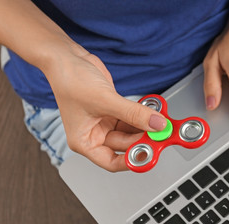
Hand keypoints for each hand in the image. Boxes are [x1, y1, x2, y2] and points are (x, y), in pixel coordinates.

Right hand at [43, 46, 166, 171]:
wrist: (67, 58)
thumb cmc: (70, 80)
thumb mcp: (105, 100)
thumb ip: (133, 114)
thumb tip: (156, 124)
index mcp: (84, 141)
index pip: (111, 162)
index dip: (132, 161)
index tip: (150, 155)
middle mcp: (95, 134)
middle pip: (125, 146)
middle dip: (143, 140)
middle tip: (160, 134)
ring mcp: (105, 121)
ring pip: (131, 131)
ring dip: (146, 127)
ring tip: (160, 123)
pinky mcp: (113, 109)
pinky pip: (132, 117)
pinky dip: (143, 115)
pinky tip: (154, 113)